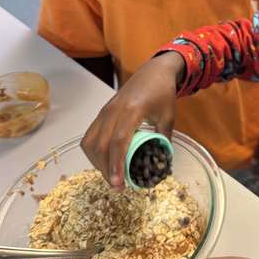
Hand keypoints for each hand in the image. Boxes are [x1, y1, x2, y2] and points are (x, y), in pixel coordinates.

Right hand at [81, 51, 184, 187]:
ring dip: (97, 162)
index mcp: (132, 110)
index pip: (118, 141)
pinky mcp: (101, 113)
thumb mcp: (168, 117)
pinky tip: (104, 161)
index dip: (116, 164)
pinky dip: (93, 152)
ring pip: (90, 142)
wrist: (153, 72)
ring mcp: (104, 111)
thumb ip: (164, 140)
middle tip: (118, 187)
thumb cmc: (162, 93)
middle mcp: (113, 111)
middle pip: (101, 145)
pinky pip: (89, 135)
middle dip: (106, 169)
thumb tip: (161, 164)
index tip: (120, 184)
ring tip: (111, 176)